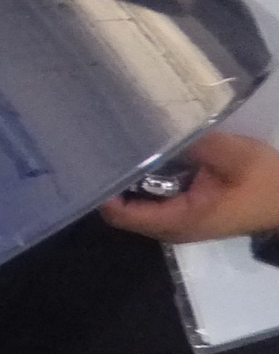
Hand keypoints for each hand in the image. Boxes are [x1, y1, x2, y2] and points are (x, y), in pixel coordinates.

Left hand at [100, 130, 278, 242]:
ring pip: (135, 203)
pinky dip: (143, 179)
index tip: (91, 159)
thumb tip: (158, 126)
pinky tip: (140, 151)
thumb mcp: (237, 156)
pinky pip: (152, 197)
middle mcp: (170, 227)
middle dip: (110, 180)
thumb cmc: (267, 183)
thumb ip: (198, 143)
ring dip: (126, 178)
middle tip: (97, 143)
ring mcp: (177, 220)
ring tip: (113, 143)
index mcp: (179, 220)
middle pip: (122, 209)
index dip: (102, 189)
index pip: (122, 214)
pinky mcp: (185, 210)